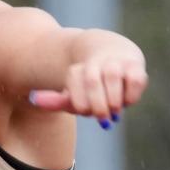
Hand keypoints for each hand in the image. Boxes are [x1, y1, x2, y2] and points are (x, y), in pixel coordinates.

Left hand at [30, 41, 147, 123]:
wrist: (111, 51)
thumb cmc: (89, 81)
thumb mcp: (73, 92)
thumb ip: (55, 100)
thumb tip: (33, 99)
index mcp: (79, 67)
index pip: (74, 84)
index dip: (80, 104)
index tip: (85, 111)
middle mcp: (97, 60)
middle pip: (91, 80)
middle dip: (97, 105)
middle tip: (102, 119)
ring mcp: (117, 60)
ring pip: (112, 75)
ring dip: (113, 100)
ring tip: (115, 110)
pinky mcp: (136, 65)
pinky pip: (135, 80)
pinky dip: (131, 95)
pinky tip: (127, 101)